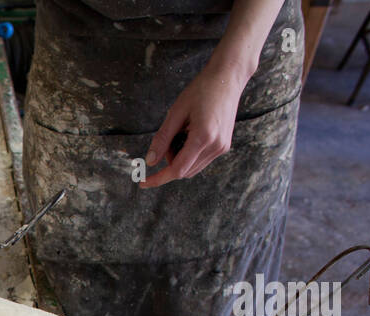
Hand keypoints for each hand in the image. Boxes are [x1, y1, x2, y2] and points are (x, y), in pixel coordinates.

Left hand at [140, 61, 244, 188]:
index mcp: (204, 137)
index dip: (158, 178)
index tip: (142, 183)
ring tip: (181, 132)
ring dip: (179, 158)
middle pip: (184, 171)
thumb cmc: (201, 90)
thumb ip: (162, 138)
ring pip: (192, 168)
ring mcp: (222, 147)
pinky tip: (189, 134)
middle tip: (167, 139)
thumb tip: (150, 161)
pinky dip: (189, 154)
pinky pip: (201, 160)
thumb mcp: (176, 112)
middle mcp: (216, 146)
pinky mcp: (224, 146)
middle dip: (169, 162)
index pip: (177, 169)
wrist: (228, 77)